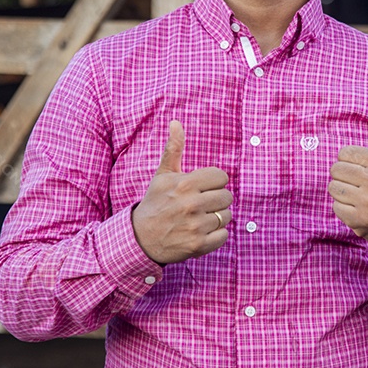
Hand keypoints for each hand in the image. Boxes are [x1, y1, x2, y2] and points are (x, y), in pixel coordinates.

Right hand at [132, 120, 232, 264]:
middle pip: (227, 196)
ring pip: (227, 216)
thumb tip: (176, 122)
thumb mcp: (162, 175)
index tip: (202, 188)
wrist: (140, 238)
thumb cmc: (155, 203)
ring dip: (216, 218)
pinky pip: (224, 235)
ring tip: (199, 218)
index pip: (221, 177)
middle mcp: (191, 204)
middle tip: (200, 204)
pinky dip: (216, 235)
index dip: (213, 182)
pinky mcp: (198, 245)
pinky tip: (201, 231)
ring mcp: (196, 226)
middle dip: (216, 200)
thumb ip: (174, 149)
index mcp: (185, 184)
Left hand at [328, 105, 367, 246]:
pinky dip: (343, 209)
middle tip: (358, 184)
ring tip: (358, 196)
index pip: (345, 152)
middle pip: (336, 169)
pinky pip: (335, 207)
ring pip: (333, 188)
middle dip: (344, 177)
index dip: (350, 161)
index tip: (362, 169)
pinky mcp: (360, 220)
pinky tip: (357, 210)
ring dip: (342, 193)